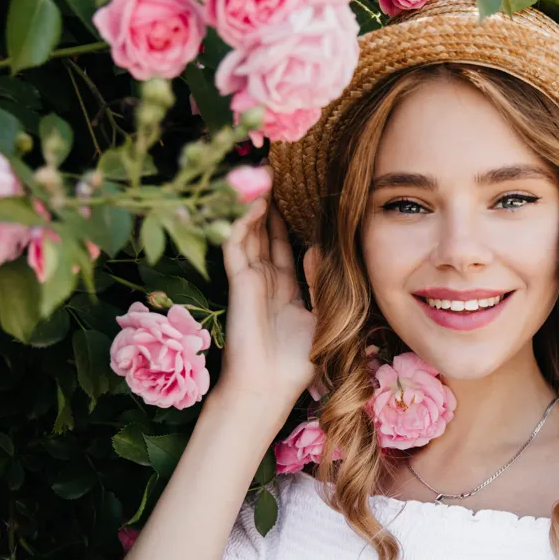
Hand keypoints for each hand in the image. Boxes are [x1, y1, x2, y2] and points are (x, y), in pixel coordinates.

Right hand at [217, 170, 317, 408]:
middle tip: (271, 172)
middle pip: (261, 234)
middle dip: (266, 205)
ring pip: (247, 234)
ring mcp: (249, 281)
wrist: (270, 387)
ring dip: (252, 206)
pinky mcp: (239, 283)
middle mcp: (264, 282)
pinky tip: (252, 203)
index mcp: (284, 291)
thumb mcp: (322, 316)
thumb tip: (317, 249)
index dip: (283, 222)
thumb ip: (321, 282)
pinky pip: (237, 246)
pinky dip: (241, 223)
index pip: (281, 247)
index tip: (292, 194)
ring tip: (260, 176)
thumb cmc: (298, 362)